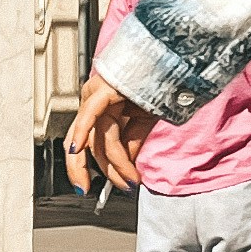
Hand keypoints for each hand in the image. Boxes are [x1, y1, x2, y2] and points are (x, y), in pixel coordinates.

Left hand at [64, 72, 157, 190]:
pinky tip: (79, 150)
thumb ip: (132, 142)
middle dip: (81, 170)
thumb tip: (127, 166)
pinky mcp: (103, 88)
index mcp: (100, 108)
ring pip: (98, 139)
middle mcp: (93, 101)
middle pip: (79, 143)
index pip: (86, 142)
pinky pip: (92, 116)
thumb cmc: (158, 84)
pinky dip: (82, 134)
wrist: (171, 61)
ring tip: (130, 180)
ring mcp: (96, 94)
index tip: (91, 186)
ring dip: (115, 165)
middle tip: (87, 190)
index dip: (86, 166)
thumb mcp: (144, 121)